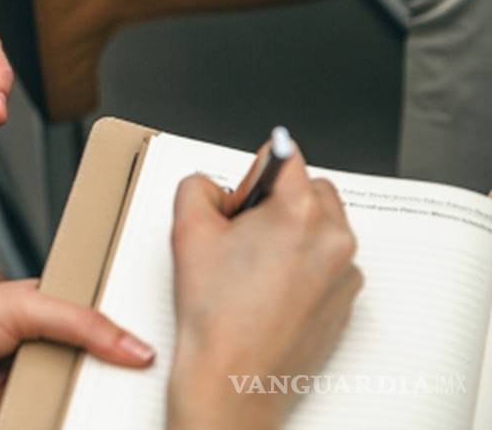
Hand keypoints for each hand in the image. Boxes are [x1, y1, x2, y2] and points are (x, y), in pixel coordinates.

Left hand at [0, 280, 153, 428]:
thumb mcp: (20, 306)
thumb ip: (80, 323)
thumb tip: (133, 346)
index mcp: (46, 308)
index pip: (101, 322)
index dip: (131, 335)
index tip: (167, 347)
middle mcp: (39, 345)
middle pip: (93, 367)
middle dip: (115, 380)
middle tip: (154, 391)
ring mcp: (25, 382)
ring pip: (73, 400)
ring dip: (89, 408)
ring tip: (125, 414)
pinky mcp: (9, 416)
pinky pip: (44, 423)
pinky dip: (58, 424)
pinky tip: (79, 425)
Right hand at [167, 145, 362, 428]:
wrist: (233, 378)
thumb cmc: (215, 315)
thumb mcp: (186, 229)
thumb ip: (198, 186)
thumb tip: (217, 186)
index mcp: (298, 212)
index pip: (284, 156)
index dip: (252, 175)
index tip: (241, 196)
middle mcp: (333, 237)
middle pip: (310, 188)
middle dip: (277, 202)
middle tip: (241, 234)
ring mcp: (346, 271)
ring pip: (323, 226)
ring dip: (294, 233)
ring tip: (254, 267)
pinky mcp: (348, 300)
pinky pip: (330, 263)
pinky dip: (306, 266)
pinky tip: (270, 290)